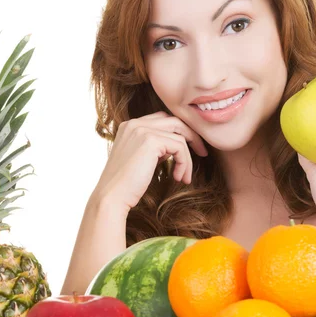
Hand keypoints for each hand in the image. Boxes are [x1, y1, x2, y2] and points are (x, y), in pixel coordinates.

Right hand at [93, 111, 208, 212]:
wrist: (112, 197)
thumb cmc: (127, 185)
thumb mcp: (141, 159)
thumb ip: (155, 148)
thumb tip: (176, 145)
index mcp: (130, 125)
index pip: (163, 119)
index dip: (180, 132)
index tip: (190, 150)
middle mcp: (134, 123)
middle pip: (174, 120)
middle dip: (192, 136)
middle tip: (202, 153)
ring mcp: (141, 130)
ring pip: (180, 135)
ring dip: (187, 157)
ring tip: (185, 176)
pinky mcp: (150, 140)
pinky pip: (180, 146)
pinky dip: (184, 162)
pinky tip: (178, 177)